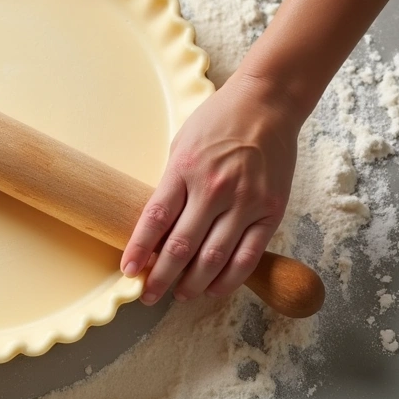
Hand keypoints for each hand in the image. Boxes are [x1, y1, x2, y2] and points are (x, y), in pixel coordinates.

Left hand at [120, 71, 301, 304]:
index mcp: (184, 169)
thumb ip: (171, 184)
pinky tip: (214, 289)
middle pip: (181, 246)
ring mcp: (245, 201)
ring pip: (214, 257)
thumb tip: (156, 228)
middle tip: (149, 295)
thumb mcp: (181, 146)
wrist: (267, 103)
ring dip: (193, 283)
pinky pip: (248, 255)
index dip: (138, 250)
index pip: (155, 220)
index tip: (128, 271)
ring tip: (180, 295)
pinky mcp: (271, 210)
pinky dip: (229, 278)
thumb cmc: (218, 121)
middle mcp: (214, 188)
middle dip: (161, 277)